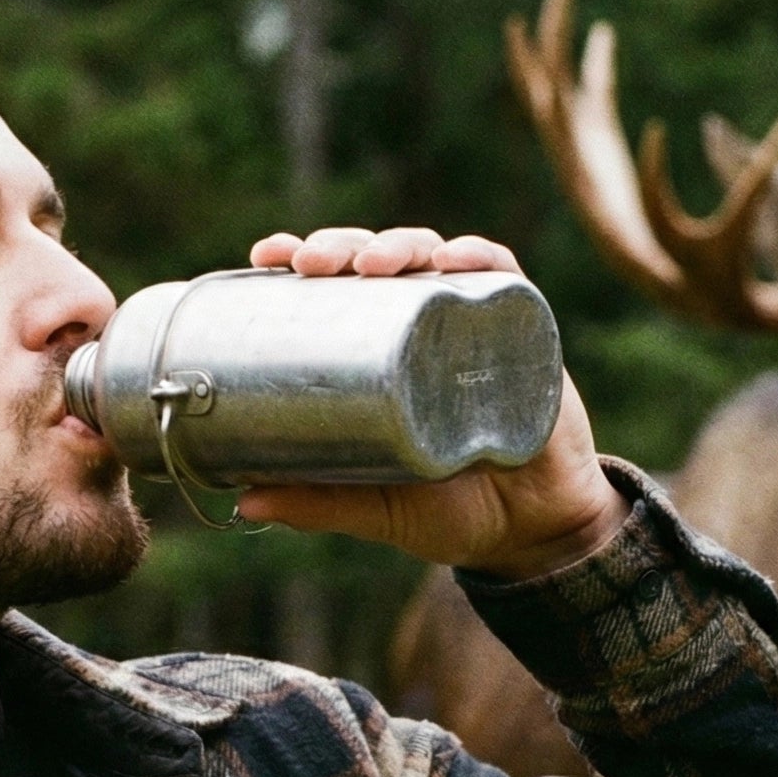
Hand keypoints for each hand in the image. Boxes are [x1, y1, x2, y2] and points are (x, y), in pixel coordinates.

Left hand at [240, 226, 629, 579]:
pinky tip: (454, 258)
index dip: (301, 260)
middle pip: (377, 261)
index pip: (336, 289)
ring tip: (373, 263)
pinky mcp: (524, 331)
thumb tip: (246, 504)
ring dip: (400, 244)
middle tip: (312, 262)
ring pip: (432, 256)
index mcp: (380, 353)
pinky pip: (502, 278)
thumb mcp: (377, 509)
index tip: (265, 257)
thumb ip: (319, 504)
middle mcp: (422, 326)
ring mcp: (472, 323)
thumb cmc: (450, 511)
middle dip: (343, 245)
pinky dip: (480, 258)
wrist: (531, 532)